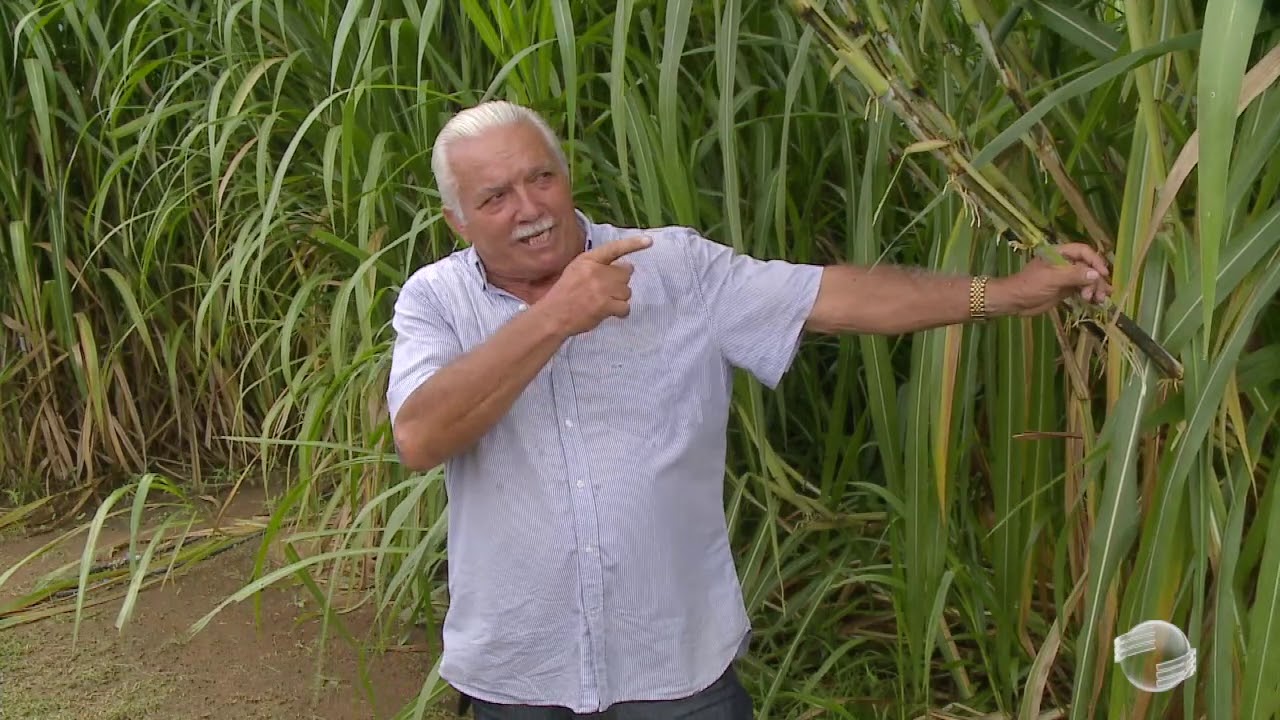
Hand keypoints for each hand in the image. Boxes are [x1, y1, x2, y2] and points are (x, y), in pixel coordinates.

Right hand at [538, 234, 652, 335]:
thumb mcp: (576, 270)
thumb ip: (598, 266)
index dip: (633, 244)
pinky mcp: (606, 305)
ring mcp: (602, 288)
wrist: (554, 315)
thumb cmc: (565, 293)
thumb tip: (627, 266)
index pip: (614, 248)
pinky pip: (625, 307)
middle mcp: (596, 271)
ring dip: (619, 298)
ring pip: (627, 291)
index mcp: (588, 260)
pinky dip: (621, 312)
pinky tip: (612, 312)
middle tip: (607, 290)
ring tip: (604, 302)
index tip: (648, 240)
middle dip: (620, 282)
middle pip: (625, 273)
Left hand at [991, 242, 1112, 316]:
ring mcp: (1066, 276)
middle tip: (1100, 294)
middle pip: (1088, 267)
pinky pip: (1082, 289)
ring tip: (1099, 300)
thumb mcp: (1052, 278)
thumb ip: (1074, 275)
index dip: (1095, 261)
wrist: (1015, 302)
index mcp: (1060, 253)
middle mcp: (1065, 262)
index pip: (1084, 251)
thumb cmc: (1030, 285)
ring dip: (1095, 289)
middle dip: (1096, 280)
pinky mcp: (1065, 289)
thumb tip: (1096, 274)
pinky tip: (1096, 302)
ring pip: (1087, 279)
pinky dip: (1090, 294)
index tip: (1103, 274)